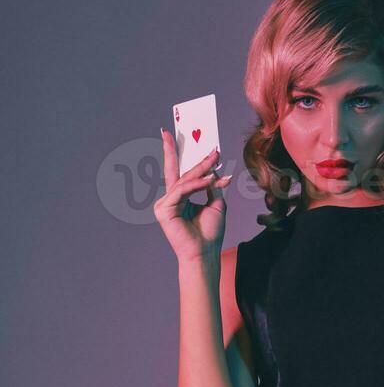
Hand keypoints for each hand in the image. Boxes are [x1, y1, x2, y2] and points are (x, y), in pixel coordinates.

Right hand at [154, 129, 232, 262]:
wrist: (205, 253)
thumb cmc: (210, 233)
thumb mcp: (216, 203)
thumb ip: (211, 186)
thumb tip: (213, 169)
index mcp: (180, 198)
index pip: (179, 173)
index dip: (177, 154)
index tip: (175, 135)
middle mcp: (169, 200)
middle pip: (179, 172)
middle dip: (185, 152)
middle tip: (186, 134)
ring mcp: (164, 204)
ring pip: (184, 181)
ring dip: (201, 169)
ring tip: (216, 159)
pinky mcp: (163, 210)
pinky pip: (182, 190)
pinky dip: (197, 184)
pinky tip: (210, 179)